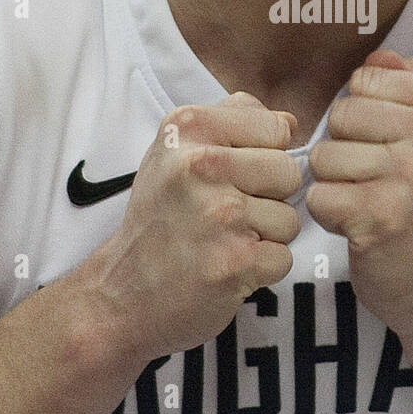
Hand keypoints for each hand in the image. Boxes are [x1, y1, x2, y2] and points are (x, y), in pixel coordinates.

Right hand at [94, 92, 301, 360]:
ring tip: (222, 241)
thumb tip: (291, 121)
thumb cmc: (159, 216)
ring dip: (265, 237)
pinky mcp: (235, 261)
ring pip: (290, 218)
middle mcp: (202, 165)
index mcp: (189, 127)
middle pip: (289, 172)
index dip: (263, 156)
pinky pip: (284, 257)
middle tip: (225, 216)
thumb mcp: (176, 151)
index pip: (277, 127)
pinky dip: (261, 270)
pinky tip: (225, 267)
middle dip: (268, 198)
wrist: (121, 292)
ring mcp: (220, 214)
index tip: (229, 177)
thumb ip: (233, 122)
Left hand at [305, 50, 412, 335]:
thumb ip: (407, 89)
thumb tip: (378, 56)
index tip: (391, 146)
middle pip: (342, 114)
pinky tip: (357, 225)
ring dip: (334, 183)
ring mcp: (412, 177)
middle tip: (376, 179)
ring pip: (324, 155)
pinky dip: (327, 214)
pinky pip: (317, 195)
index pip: (367, 79)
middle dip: (345, 148)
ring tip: (368, 201)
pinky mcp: (380, 217)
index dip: (363, 114)